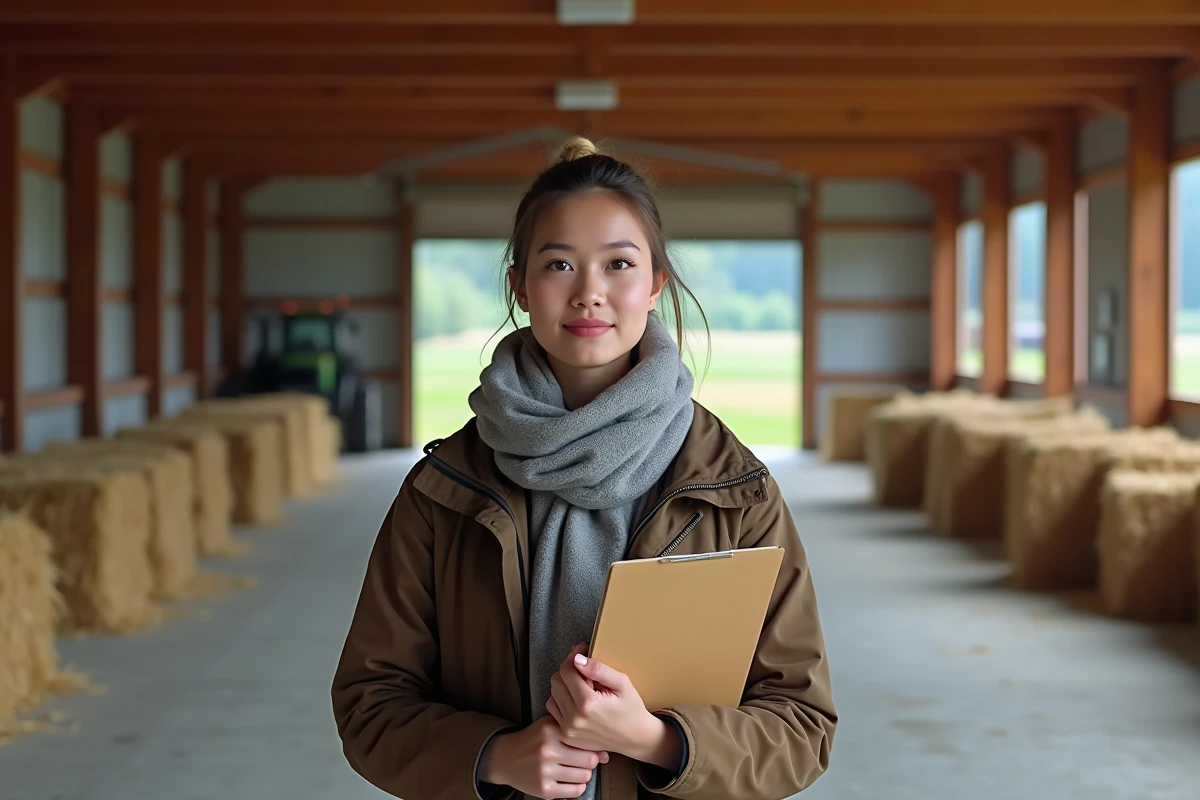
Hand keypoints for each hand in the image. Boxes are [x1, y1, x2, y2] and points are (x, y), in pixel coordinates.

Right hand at [478, 715, 609, 799]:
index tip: (594, 748)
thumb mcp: (550, 726)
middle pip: (589, 760)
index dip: (593, 745)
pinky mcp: (544, 790)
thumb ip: (575, 732)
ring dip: (584, 774)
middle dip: (590, 761)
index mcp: (550, 731)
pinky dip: (577, 787)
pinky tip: (570, 780)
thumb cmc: (534, 740)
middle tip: (584, 760)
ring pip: (584, 776)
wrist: (506, 758)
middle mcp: (547, 750)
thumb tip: (604, 753)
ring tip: (576, 769)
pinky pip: (575, 791)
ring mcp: (545, 772)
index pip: (585, 740)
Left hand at [546, 644, 681, 770]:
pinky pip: (553, 710)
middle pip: (557, 681)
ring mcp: (568, 729)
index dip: (573, 656)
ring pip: (553, 694)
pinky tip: (577, 700)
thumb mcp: (622, 683)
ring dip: (565, 686)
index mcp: (587, 703)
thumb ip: (598, 669)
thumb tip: (577, 659)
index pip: (566, 670)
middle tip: (587, 673)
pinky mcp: (566, 735)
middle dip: (569, 671)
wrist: (635, 738)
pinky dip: (562, 701)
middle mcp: (574, 718)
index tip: (582, 651)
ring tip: (583, 688)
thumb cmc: (631, 710)